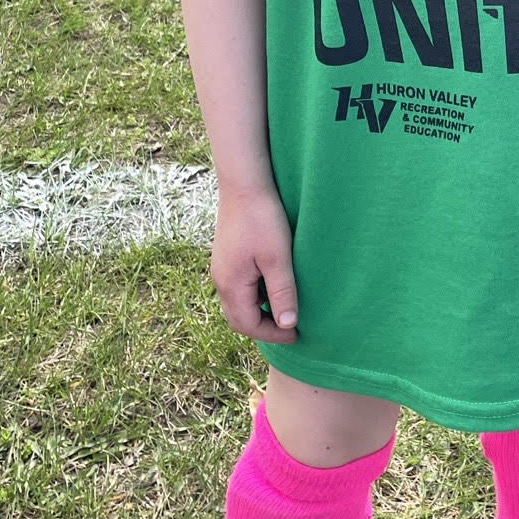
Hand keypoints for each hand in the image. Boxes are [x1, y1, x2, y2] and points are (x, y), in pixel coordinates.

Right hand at [210, 182, 299, 344]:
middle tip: (290, 328)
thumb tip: (287, 325)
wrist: (244, 183)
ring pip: (237, 302)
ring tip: (284, 308)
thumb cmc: (263, 219)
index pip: (248, 324)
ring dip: (258, 312)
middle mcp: (221, 280)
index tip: (297, 333)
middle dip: (263, 327)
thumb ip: (282, 292)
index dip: (273, 334)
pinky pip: (238, 287)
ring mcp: (221, 267)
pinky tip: (273, 285)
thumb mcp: (278, 258)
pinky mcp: (227, 256)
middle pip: (238, 318)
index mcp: (231, 285)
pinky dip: (254, 296)